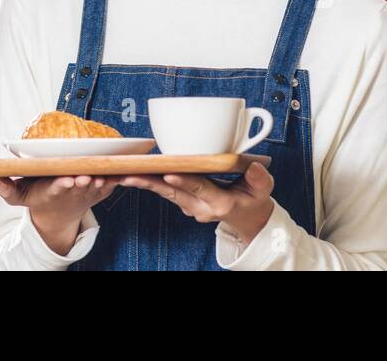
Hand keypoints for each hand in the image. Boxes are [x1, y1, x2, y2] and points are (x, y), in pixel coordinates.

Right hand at [0, 175, 118, 255]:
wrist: (59, 214)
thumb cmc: (38, 197)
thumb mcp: (20, 197)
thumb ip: (8, 191)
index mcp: (53, 191)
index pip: (57, 187)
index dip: (62, 184)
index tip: (66, 180)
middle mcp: (72, 191)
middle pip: (80, 185)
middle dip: (84, 180)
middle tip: (87, 176)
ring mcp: (88, 192)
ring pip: (97, 185)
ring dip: (102, 181)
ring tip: (104, 175)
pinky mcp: (100, 190)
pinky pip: (111, 184)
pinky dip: (117, 180)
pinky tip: (124, 170)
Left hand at [120, 162, 275, 245]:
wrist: (248, 218)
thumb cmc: (255, 199)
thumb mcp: (263, 190)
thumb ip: (260, 179)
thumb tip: (255, 167)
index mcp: (220, 204)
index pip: (200, 190)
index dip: (184, 181)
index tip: (169, 172)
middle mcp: (201, 208)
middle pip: (173, 193)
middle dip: (151, 183)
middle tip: (129, 174)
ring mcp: (191, 208)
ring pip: (165, 193)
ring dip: (144, 183)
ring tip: (123, 174)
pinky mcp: (184, 203)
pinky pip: (164, 192)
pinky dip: (148, 183)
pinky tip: (132, 174)